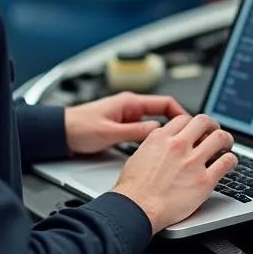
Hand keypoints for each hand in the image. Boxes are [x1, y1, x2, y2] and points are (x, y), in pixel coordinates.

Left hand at [64, 93, 188, 155]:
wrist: (60, 133)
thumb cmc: (78, 128)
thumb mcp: (109, 132)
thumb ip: (133, 131)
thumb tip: (157, 131)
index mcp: (129, 102)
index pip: (165, 103)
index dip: (182, 114)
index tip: (192, 126)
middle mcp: (129, 107)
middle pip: (162, 113)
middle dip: (177, 125)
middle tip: (190, 138)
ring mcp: (126, 117)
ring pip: (154, 123)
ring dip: (165, 133)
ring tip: (176, 147)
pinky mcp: (121, 128)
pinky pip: (143, 131)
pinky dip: (152, 139)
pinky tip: (156, 151)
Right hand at [112, 114, 236, 232]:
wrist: (136, 209)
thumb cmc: (133, 189)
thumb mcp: (138, 156)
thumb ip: (153, 146)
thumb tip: (160, 145)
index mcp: (161, 138)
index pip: (184, 119)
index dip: (192, 123)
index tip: (196, 130)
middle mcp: (178, 145)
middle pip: (204, 121)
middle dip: (212, 125)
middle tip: (214, 132)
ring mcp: (193, 162)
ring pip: (220, 137)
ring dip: (226, 140)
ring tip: (226, 145)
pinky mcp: (204, 180)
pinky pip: (226, 162)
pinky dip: (231, 160)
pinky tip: (229, 163)